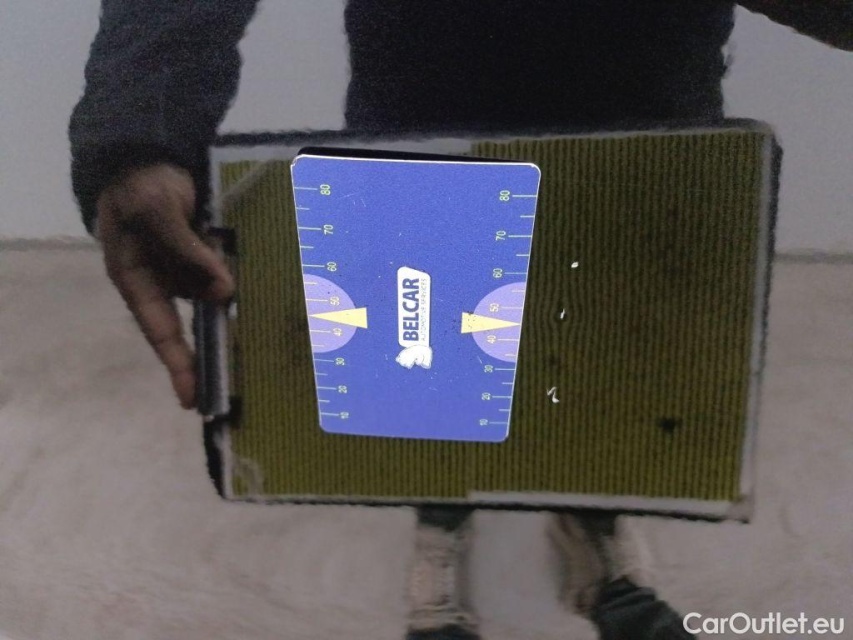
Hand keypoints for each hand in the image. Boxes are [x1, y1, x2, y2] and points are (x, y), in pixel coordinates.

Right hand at [97, 164, 233, 408]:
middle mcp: (160, 283)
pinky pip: (219, 281)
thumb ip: (188, 253)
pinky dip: (234, 292)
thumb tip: (224, 293)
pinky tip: (262, 305)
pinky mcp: (200, 260)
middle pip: (185, 328)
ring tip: (255, 354)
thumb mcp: (157, 213)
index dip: (176, 364)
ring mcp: (181, 273)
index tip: (192, 398)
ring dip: (228, 324)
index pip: (159, 330)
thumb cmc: (143, 187)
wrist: (149, 159)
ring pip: (208, 305)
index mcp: (136, 280)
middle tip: (230, 392)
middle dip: (206, 357)